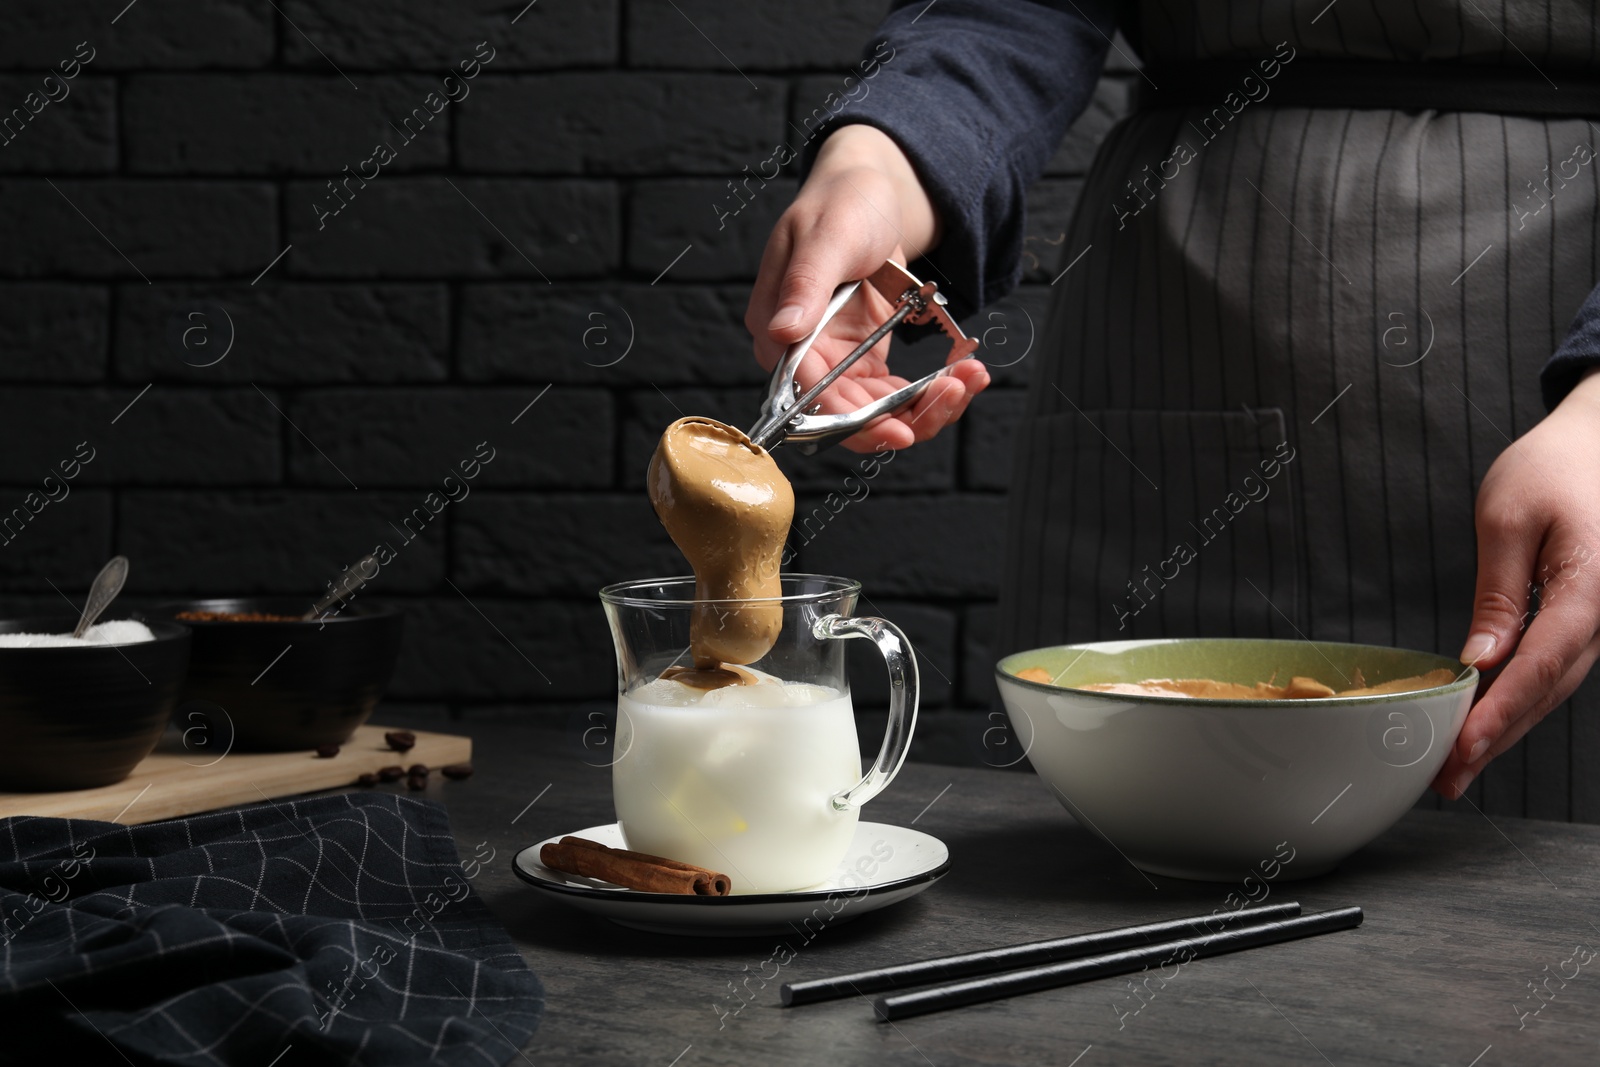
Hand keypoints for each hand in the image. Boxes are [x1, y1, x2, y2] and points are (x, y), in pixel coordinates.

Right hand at [744, 124, 989, 451]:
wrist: (871, 191)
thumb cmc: (841, 203)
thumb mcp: (826, 236)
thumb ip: (805, 284)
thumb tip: (782, 331)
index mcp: (776, 330)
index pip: (806, 395)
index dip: (849, 420)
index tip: (897, 429)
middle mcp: (802, 357)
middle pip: (846, 415)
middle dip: (903, 417)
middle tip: (953, 395)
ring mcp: (835, 363)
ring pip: (877, 413)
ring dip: (927, 407)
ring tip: (969, 379)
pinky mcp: (865, 361)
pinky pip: (897, 393)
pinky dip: (933, 390)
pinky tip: (967, 372)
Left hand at [1433, 367, 1599, 798]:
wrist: (1599, 440)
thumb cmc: (1554, 467)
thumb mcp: (1508, 517)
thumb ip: (1499, 593)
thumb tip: (1482, 661)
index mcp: (1594, 586)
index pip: (1543, 665)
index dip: (1501, 714)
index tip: (1462, 750)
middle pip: (1551, 689)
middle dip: (1498, 737)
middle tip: (1445, 777)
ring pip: (1555, 686)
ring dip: (1508, 727)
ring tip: (1456, 764)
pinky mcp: (1590, 617)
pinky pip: (1556, 666)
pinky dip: (1520, 697)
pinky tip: (1484, 722)